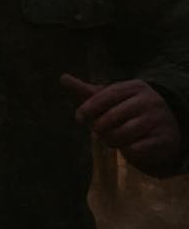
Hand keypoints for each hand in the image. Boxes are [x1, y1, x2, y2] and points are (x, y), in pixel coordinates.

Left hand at [62, 74, 182, 175]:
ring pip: (123, 134)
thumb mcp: (112, 98)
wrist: (166, 126)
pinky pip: (135, 149)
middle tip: (98, 131)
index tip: (78, 118)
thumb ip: (88, 91)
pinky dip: (126, 150)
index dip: (89, 107)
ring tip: (112, 138)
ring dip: (111, 140)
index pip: (106, 95)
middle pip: (112, 116)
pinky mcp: (164, 139)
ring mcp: (159, 120)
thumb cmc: (129, 109)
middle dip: (99, 127)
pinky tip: (128, 146)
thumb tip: (62, 77)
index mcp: (135, 87)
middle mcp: (149, 101)